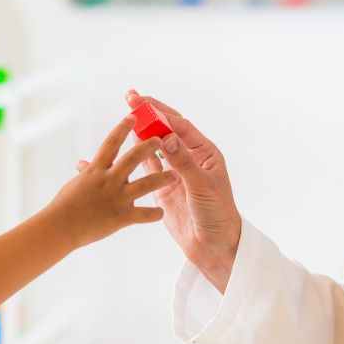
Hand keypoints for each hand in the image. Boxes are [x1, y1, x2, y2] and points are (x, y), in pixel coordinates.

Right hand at [50, 114, 175, 248]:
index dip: (122, 128)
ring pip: (145, 184)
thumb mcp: (76, 185)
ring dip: (162, 178)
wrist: (59, 228)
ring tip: (174, 175)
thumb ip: (86, 174)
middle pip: (132, 158)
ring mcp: (116, 198)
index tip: (133, 116)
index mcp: (96, 170)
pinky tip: (161, 212)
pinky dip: (153, 214)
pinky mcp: (120, 217)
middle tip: (160, 139)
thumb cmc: (64, 207)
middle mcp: (108, 180)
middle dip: (148, 146)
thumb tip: (82, 162)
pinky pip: (143, 215)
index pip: (111, 143)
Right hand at [91, 90, 240, 292]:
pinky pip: (148, 166)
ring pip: (155, 145)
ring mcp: (175, 172)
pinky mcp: (163, 188)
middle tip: (130, 98)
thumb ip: (184, 162)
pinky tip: (126, 142)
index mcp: (205, 153)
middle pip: (167, 130)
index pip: (180, 126)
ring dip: (142, 130)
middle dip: (150, 113)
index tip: (144, 102)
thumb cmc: (217, 215)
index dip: (161, 113)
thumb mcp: (202, 187)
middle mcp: (190, 158)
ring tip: (125, 116)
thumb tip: (168, 137)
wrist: (213, 246)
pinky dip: (137, 154)